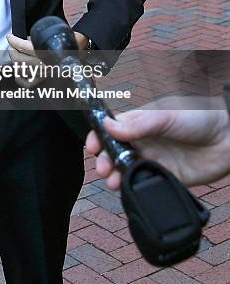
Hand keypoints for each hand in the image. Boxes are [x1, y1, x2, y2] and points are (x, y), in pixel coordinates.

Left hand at [6, 32, 87, 86]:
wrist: (82, 50)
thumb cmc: (69, 40)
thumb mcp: (54, 33)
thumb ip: (38, 37)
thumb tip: (25, 39)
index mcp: (47, 51)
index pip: (23, 46)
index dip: (13, 40)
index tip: (10, 37)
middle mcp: (45, 65)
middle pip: (19, 58)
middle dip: (12, 49)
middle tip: (12, 44)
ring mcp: (44, 74)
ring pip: (21, 68)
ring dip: (15, 60)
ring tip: (15, 54)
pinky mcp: (45, 81)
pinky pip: (27, 83)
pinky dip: (19, 78)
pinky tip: (18, 71)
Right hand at [86, 100, 229, 188]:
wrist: (228, 140)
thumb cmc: (199, 118)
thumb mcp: (166, 116)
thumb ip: (139, 124)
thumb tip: (108, 127)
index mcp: (139, 122)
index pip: (111, 129)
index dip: (98, 137)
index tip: (91, 145)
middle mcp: (143, 141)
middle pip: (114, 152)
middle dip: (104, 160)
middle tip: (102, 167)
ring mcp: (153, 160)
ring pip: (126, 170)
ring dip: (114, 176)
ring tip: (112, 181)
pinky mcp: (165, 178)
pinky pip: (143, 185)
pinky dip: (132, 189)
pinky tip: (128, 190)